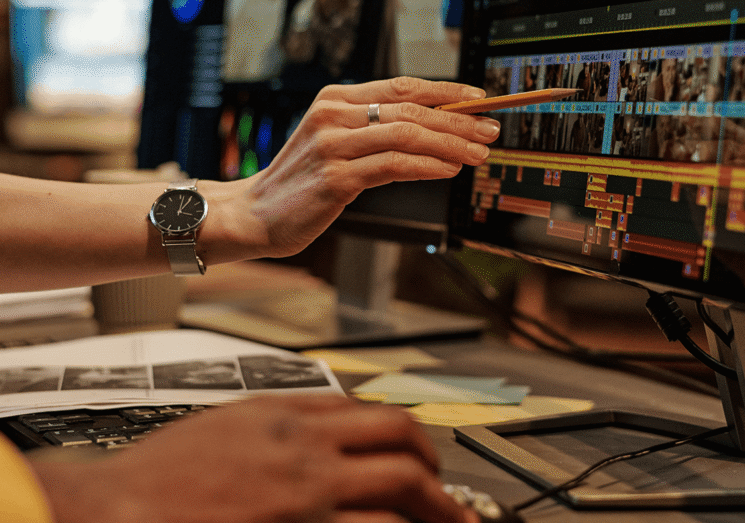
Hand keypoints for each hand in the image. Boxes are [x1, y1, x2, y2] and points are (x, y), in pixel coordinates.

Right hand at [29, 395, 479, 522]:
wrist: (121, 514)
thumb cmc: (149, 479)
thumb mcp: (213, 427)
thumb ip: (260, 428)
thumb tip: (284, 436)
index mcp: (281, 412)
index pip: (360, 409)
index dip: (397, 430)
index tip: (409, 446)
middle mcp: (308, 441)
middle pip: (399, 434)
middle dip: (434, 458)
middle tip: (444, 482)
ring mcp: (317, 486)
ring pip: (408, 482)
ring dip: (445, 506)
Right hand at [234, 77, 500, 257]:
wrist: (255, 214)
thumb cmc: (301, 183)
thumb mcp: (336, 143)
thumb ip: (376, 132)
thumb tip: (435, 130)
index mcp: (335, 99)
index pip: (403, 86)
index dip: (446, 92)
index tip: (479, 100)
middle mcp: (333, 115)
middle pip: (411, 108)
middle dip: (459, 119)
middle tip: (490, 129)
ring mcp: (333, 146)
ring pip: (407, 134)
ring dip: (451, 143)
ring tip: (478, 153)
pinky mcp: (335, 179)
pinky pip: (394, 166)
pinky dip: (428, 166)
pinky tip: (449, 169)